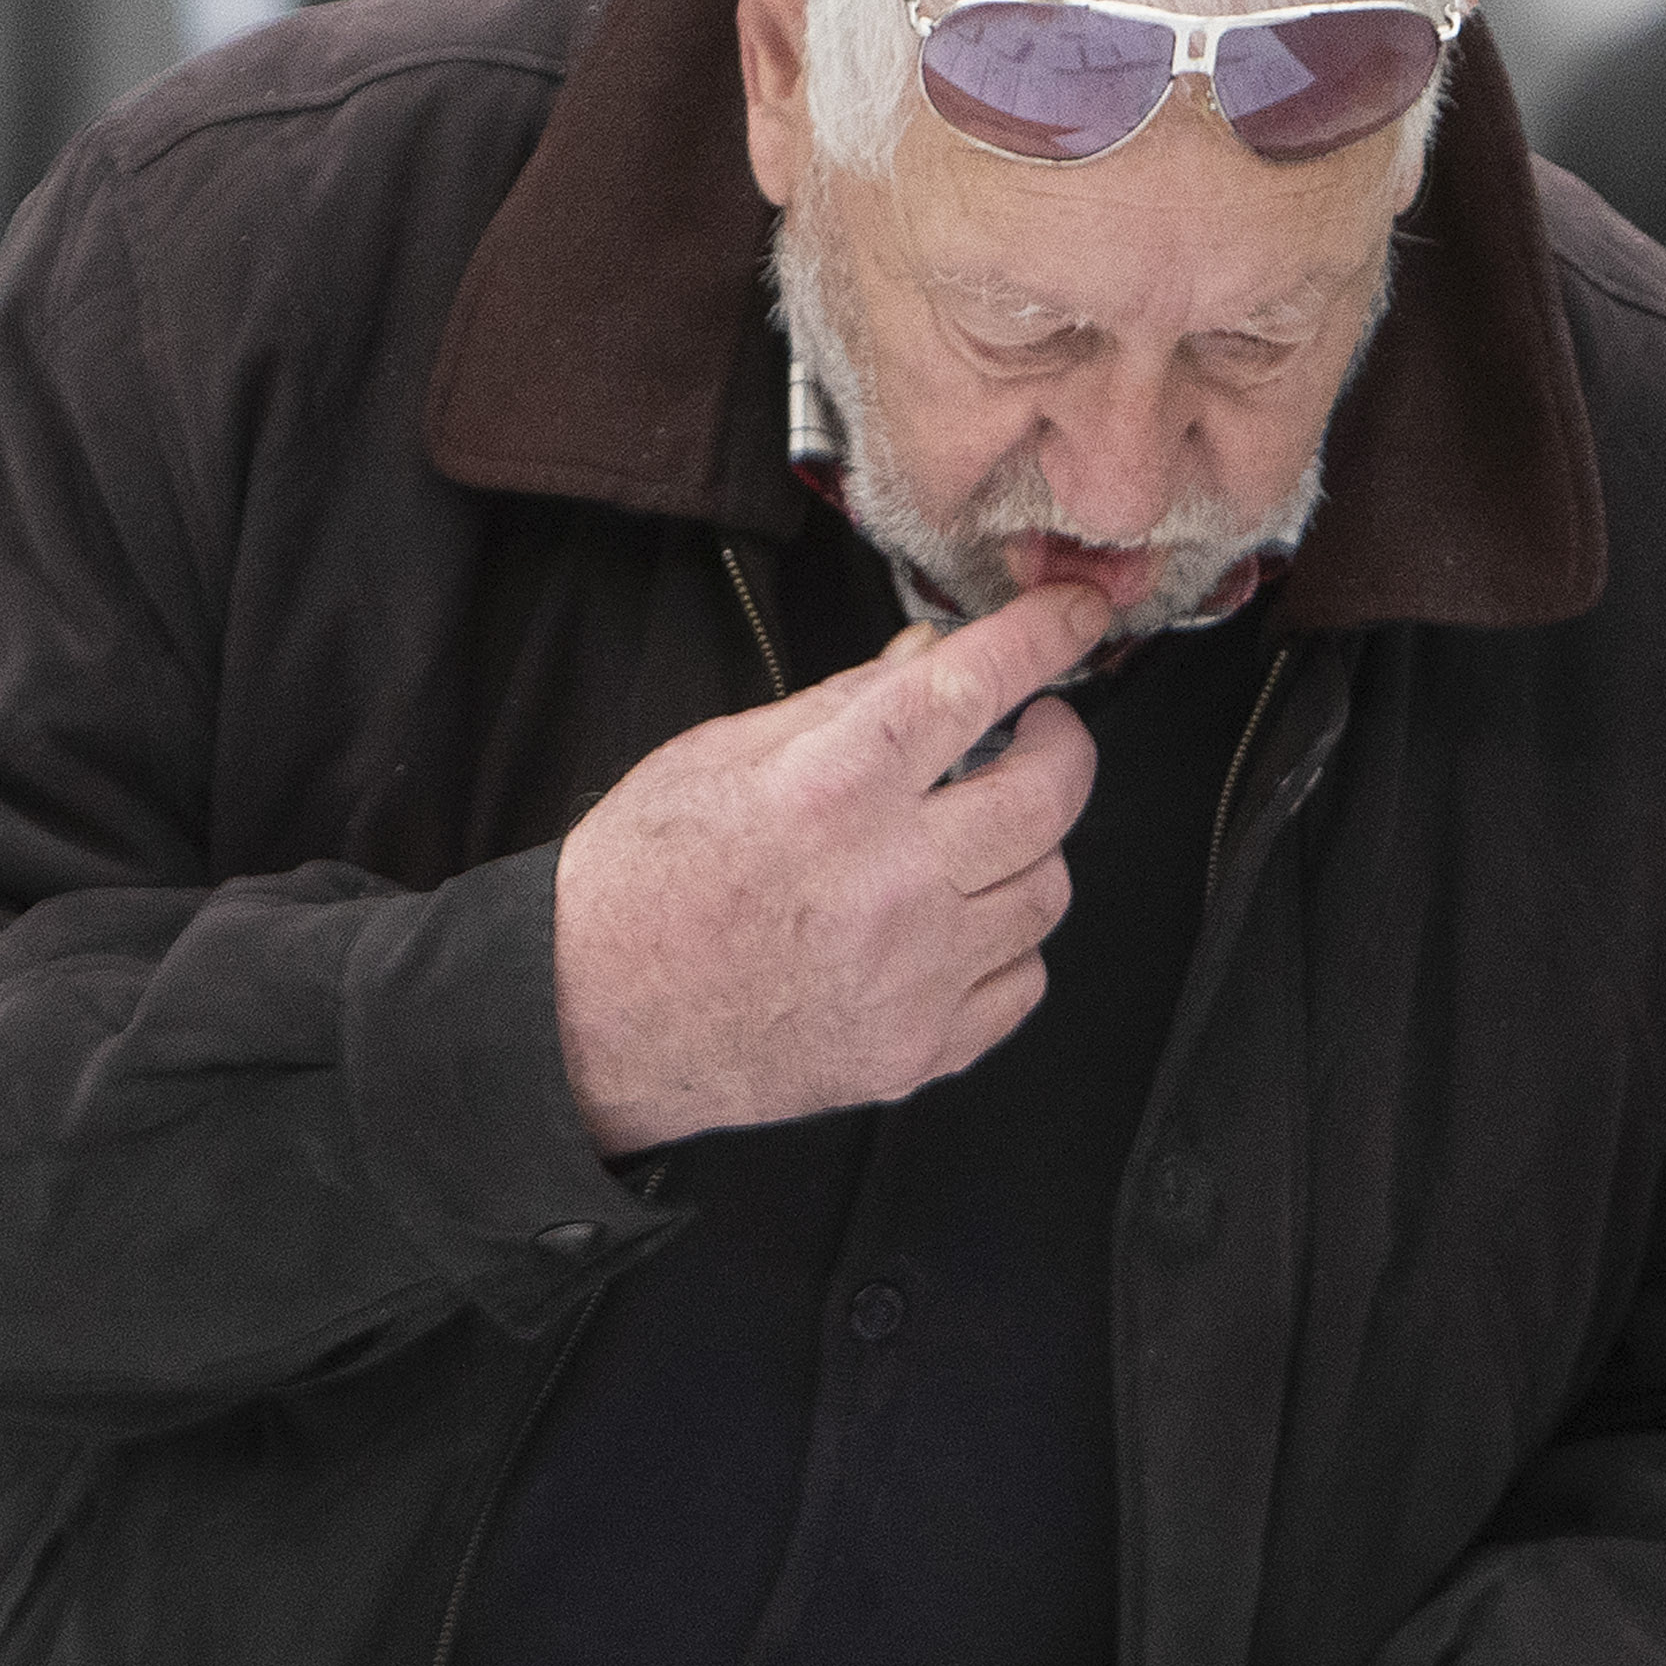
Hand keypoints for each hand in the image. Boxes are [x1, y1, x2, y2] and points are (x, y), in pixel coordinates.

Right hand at [550, 583, 1105, 1154]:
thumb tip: (932, 654)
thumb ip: (843, 704)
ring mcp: (910, 976)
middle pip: (1048, 797)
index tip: (1076, 614)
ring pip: (1047, 892)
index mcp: (830, 788)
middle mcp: (886, 882)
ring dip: (1030, 849)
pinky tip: (959, 923)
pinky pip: (1022, 982)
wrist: (589, 1021)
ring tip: (980, 836)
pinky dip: (1007, 943)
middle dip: (1064, 746)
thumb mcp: (719, 754)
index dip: (1043, 638)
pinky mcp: (915, 1050)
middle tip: (1041, 732)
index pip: (972, 688)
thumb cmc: (640, 884)